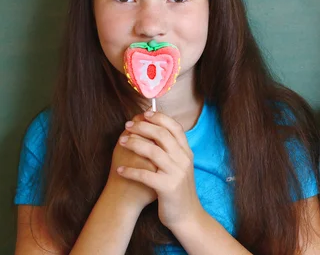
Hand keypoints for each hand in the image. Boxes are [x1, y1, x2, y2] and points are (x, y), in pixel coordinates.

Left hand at [117, 110, 201, 230]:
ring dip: (134, 144)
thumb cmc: (178, 189)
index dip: (159, 118)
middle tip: (127, 126)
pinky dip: (130, 171)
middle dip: (143, 127)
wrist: (187, 216)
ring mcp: (176, 173)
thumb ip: (172, 151)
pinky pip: (145, 175)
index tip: (144, 114)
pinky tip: (120, 170)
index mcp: (187, 152)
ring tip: (121, 141)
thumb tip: (155, 132)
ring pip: (153, 151)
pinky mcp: (167, 188)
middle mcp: (183, 160)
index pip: (175, 127)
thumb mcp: (180, 167)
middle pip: (162, 135)